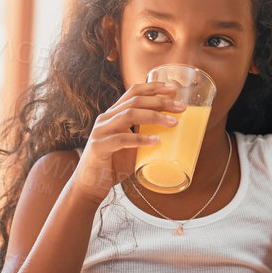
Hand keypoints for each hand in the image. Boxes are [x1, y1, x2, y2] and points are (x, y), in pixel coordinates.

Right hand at [71, 82, 182, 203]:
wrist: (90, 186)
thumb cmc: (114, 165)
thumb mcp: (132, 144)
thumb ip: (145, 134)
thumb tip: (173, 128)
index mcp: (114, 114)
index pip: (133, 92)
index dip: (153, 87)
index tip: (173, 88)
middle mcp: (106, 118)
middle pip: (135, 101)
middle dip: (160, 101)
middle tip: (181, 107)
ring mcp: (101, 132)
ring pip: (129, 115)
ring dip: (154, 116)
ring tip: (173, 122)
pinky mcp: (99, 147)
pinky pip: (121, 139)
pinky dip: (140, 139)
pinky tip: (156, 141)